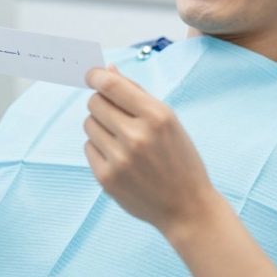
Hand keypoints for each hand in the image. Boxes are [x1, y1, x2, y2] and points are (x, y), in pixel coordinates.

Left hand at [83, 65, 219, 234]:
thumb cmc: (179, 158)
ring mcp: (120, 159)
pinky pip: (88, 147)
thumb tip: (106, 70)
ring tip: (122, 140)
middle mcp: (136, 136)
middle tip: (116, 115)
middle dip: (102, 103)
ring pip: (88, 124)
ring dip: (100, 126)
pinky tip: (120, 158)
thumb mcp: (168, 120)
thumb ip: (136, 92)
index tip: (91, 74)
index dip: (95, 76)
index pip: (111, 86)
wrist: (187, 207)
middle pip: (94, 102)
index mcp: (157, 116)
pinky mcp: (107, 178)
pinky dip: (99, 148)